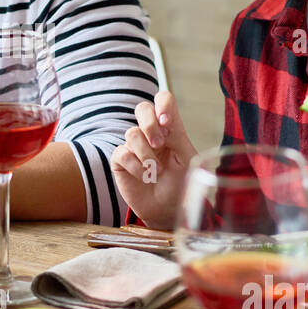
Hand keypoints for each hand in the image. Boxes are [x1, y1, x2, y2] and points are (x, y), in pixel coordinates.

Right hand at [110, 91, 198, 228]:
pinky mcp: (121, 160)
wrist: (168, 208)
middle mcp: (150, 133)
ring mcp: (134, 145)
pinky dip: (136, 167)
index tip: (166, 122)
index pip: (163, 100)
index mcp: (170, 128)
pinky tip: (145, 177)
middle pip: (142, 108)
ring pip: (132, 133)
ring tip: (157, 171)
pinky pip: (122, 153)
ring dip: (146, 154)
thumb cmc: (180, 183)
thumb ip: (178, 138)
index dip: (163, 105)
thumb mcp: (187, 160)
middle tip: (160, 144)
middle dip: (150, 125)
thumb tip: (164, 123)